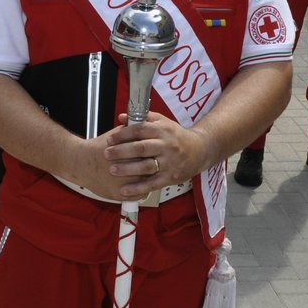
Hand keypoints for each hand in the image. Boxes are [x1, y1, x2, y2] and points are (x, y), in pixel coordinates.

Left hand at [69, 111, 210, 201]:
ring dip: (127, 169)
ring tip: (112, 169)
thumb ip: (142, 119)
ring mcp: (169, 162)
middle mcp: (166, 146)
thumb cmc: (177, 136)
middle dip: (121, 151)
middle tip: (106, 154)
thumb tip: (121, 117)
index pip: (140, 130)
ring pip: (146, 166)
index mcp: (163, 130)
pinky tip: (124, 190)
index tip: (110, 139)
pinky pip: (152, 183)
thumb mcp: (163, 122)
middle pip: (141, 148)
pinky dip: (138, 188)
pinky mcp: (171, 177)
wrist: (200, 150)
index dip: (123, 135)